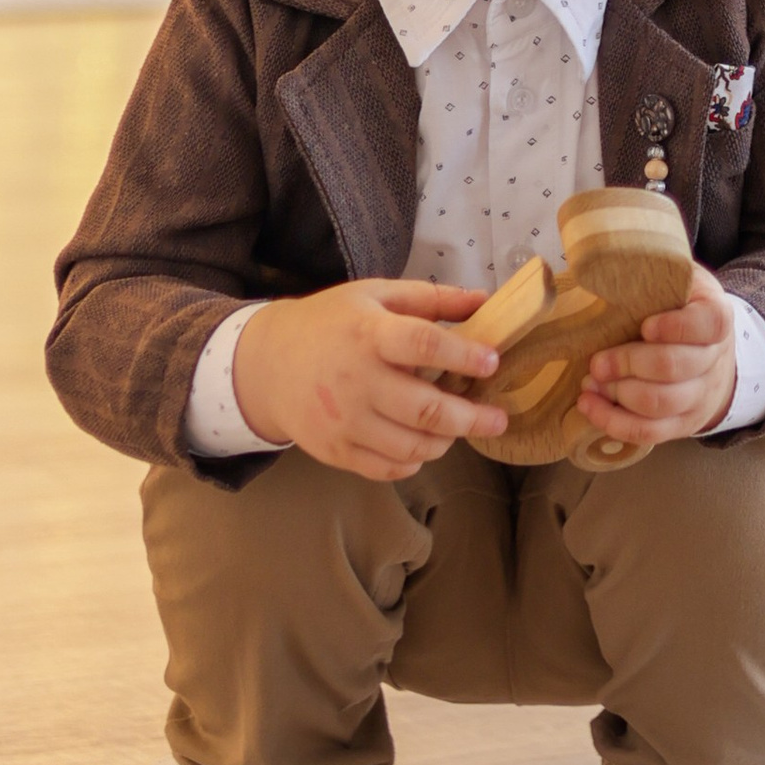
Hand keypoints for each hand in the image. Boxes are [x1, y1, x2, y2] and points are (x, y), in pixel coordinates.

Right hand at [233, 281, 509, 482]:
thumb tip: (486, 302)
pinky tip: (424, 445)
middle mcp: (356, 381)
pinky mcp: (335, 451)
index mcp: (368, 334)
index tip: (493, 363)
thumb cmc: (330, 324)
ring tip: (459, 428)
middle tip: (498, 418)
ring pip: (412, 446)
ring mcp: (344, 422)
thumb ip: (432, 299)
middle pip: (425, 409)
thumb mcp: (375, 296)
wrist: (266, 364)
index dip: (463, 355)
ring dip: (446, 441)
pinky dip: (415, 462)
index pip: (423, 345)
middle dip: (471, 418)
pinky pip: (387, 468)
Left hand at [576, 268, 739, 452]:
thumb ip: (655, 272)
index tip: (645, 325)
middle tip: (597, 361)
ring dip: (617, 394)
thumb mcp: (682, 282)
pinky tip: (589, 406)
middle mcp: (714, 359)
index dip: (675, 327)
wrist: (714, 355)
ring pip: (660, 403)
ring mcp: (700, 396)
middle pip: (674, 367)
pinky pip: (649, 433)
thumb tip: (596, 262)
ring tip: (589, 382)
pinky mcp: (682, 424)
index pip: (708, 324)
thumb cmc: (683, 310)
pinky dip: (614, 422)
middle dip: (628, 364)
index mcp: (716, 318)